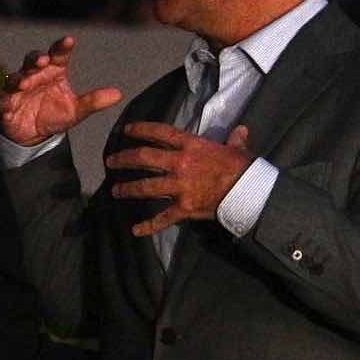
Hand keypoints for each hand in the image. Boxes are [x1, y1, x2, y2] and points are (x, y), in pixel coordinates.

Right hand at [0, 36, 123, 145]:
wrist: (33, 135)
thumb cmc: (55, 115)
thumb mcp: (76, 111)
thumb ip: (94, 101)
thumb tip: (118, 94)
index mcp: (54, 72)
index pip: (58, 55)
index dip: (62, 47)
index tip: (70, 41)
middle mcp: (35, 76)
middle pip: (32, 61)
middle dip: (36, 59)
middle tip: (43, 61)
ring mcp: (18, 90)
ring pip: (14, 78)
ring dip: (18, 79)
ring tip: (24, 84)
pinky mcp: (6, 105)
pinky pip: (3, 102)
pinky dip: (5, 103)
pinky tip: (7, 105)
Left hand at [107, 119, 255, 236]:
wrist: (249, 191)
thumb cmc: (243, 167)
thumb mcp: (237, 149)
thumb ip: (234, 140)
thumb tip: (241, 130)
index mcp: (192, 146)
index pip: (161, 133)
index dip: (142, 129)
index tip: (127, 129)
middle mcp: (181, 164)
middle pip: (145, 158)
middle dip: (124, 159)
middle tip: (110, 162)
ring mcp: (179, 186)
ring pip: (146, 187)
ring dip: (128, 188)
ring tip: (115, 190)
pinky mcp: (183, 207)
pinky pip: (162, 218)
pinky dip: (148, 226)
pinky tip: (136, 230)